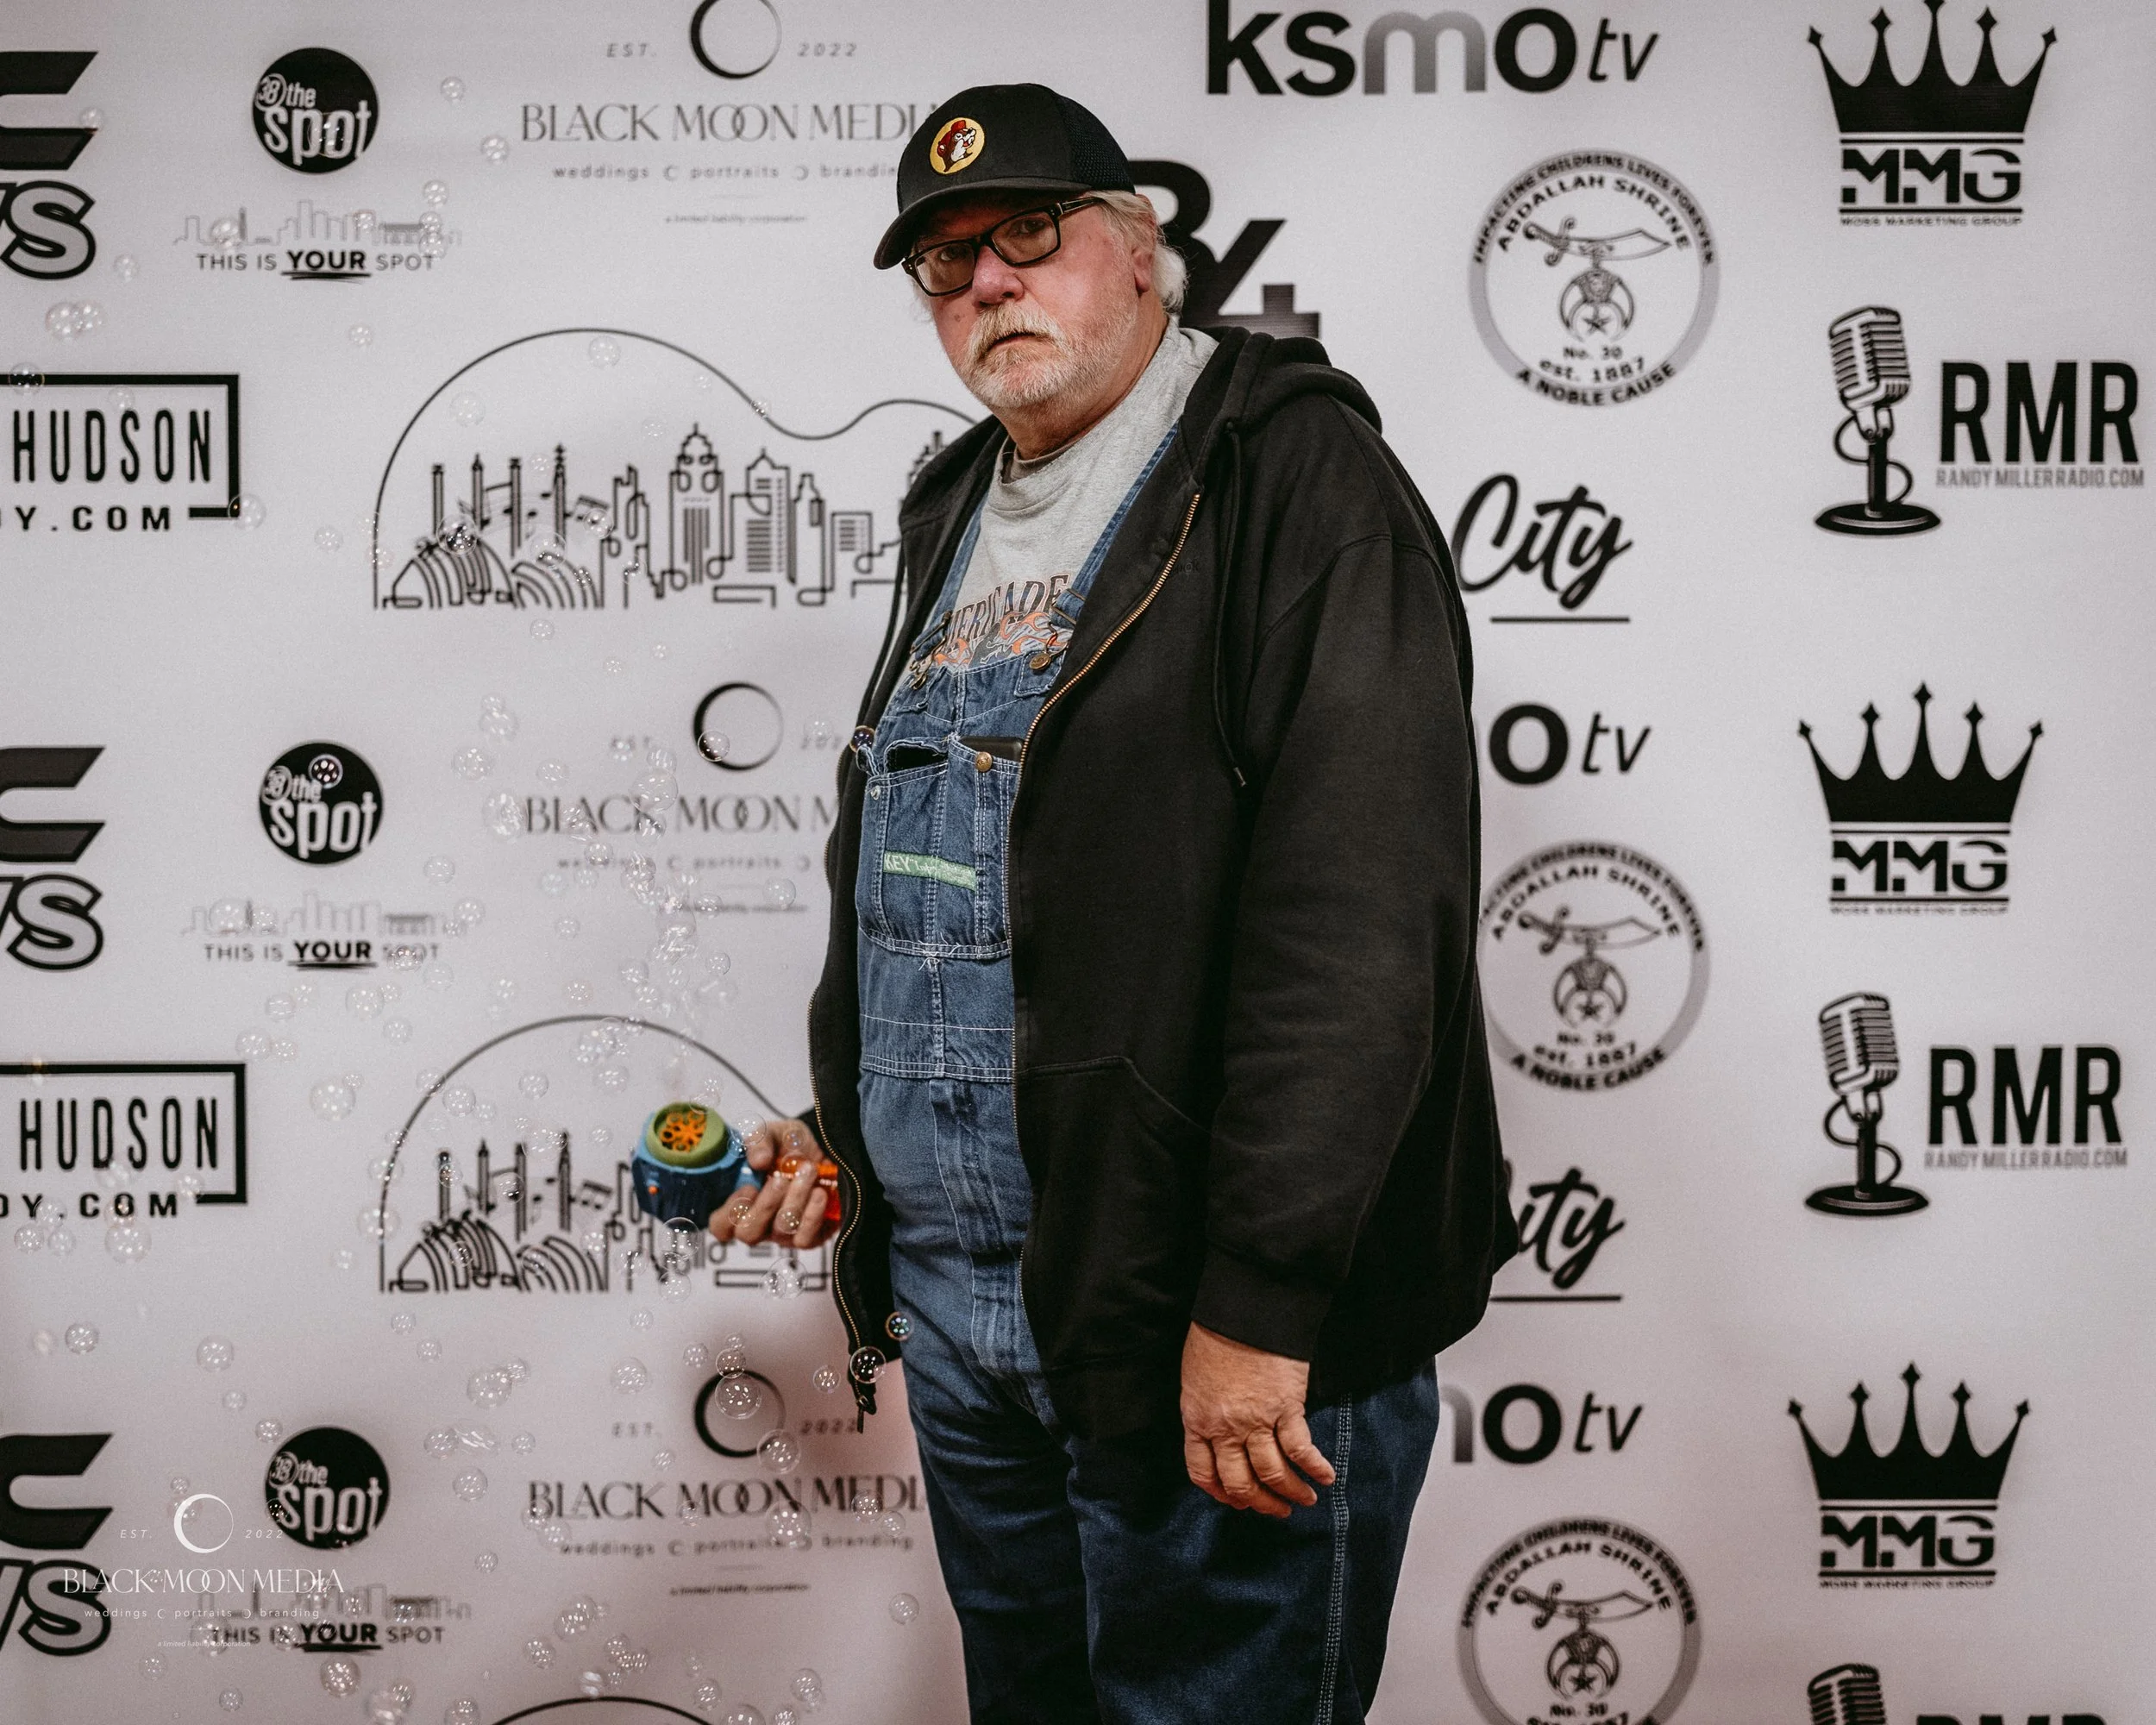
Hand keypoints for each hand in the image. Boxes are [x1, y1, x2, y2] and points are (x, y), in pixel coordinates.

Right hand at [705, 1117, 836, 1251]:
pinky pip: (805, 1238)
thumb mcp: (771, 1134)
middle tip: (781, 1179)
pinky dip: (813, 1214)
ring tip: (808, 1171)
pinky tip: (819, 1192)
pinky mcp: (809, 1236)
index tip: (748, 1187)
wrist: (824, 1147)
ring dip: (795, 1199)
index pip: (721, 1227)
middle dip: (765, 1205)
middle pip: (749, 1235)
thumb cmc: (788, 1145)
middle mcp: (759, 1223)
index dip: (730, 1214)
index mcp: (740, 1203)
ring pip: (781, 1230)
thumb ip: (758, 1142)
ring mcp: (783, 1234)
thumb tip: (758, 1161)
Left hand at [1180, 1323, 1335, 1517]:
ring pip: (1273, 1474)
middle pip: (1241, 1483)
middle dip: (1261, 1503)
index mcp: (1196, 1420)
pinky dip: (1315, 1467)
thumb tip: (1221, 1435)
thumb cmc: (1216, 1336)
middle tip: (1278, 1510)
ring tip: (1306, 1499)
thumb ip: (1206, 1411)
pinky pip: (1300, 1449)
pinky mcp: (1286, 1408)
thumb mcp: (1195, 1378)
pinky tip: (1326, 1475)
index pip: (1202, 1472)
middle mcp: (1224, 1429)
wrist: (1244, 1309)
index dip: (1221, 1493)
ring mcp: (1256, 1421)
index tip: (1237, 1501)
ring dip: (1292, 1492)